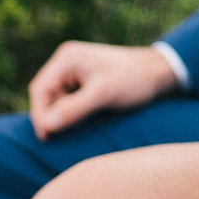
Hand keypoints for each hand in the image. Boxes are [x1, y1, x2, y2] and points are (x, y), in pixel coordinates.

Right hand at [27, 41, 178, 137]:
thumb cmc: (134, 79)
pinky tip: (76, 126)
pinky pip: (67, 101)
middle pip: (45, 94)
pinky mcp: (83, 82)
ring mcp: (74, 71)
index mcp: (67, 58)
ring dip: (59, 117)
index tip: (46, 137)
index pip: (40, 88)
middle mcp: (67, 62)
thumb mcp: (104, 94)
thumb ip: (75, 108)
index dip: (39, 114)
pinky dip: (69, 114)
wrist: (158, 72)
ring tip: (67, 134)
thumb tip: (47, 125)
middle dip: (48, 116)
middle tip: (53, 141)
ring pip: (55, 99)